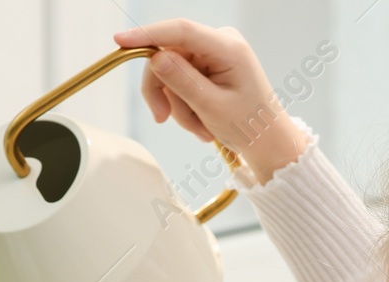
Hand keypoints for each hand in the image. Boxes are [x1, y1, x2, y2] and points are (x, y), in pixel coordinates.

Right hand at [113, 20, 309, 183]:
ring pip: (170, 73)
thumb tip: (155, 58)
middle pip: (168, 55)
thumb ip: (183, 82)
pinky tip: (201, 123)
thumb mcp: (213, 108)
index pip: (180, 31)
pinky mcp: (207, 68)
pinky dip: (184, 106)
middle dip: (165, 92)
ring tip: (200, 128)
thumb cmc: (251, 126)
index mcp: (228, 47)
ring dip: (178, 106)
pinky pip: (179, 82)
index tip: (120, 40)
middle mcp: (219, 43)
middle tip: (163, 119)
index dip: (148, 35)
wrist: (268, 142)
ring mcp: (212, 55)